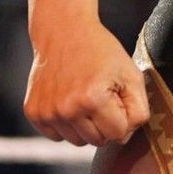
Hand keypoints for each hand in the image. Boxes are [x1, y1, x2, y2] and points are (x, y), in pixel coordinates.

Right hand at [24, 21, 150, 147]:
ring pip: (78, 141)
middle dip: (105, 123)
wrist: (64, 31)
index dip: (123, 116)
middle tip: (102, 95)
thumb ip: (138, 110)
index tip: (117, 96)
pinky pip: (57, 136)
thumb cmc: (100, 51)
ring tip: (85, 96)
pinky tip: (69, 100)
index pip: (118, 134)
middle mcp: (67, 109)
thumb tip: (124, 137)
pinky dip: (67, 124)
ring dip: (86, 125)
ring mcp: (48, 112)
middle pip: (98, 141)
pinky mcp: (34, 113)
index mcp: (93, 99)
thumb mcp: (131, 74)